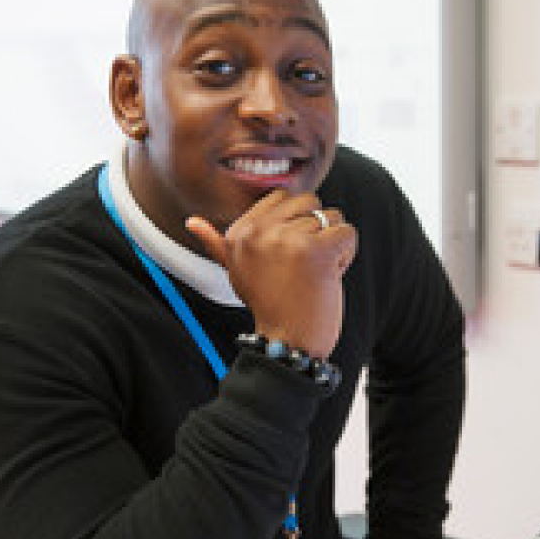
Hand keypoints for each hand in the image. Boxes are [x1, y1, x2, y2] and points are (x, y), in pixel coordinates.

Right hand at [186, 190, 357, 358]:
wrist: (286, 342)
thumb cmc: (268, 305)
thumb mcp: (236, 271)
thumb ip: (218, 244)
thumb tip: (191, 222)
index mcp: (240, 232)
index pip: (282, 196)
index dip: (296, 221)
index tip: (287, 255)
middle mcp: (260, 232)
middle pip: (310, 202)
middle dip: (316, 230)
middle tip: (303, 265)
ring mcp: (288, 239)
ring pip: (332, 217)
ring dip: (332, 246)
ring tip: (314, 272)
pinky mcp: (316, 250)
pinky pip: (348, 232)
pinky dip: (347, 255)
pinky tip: (330, 276)